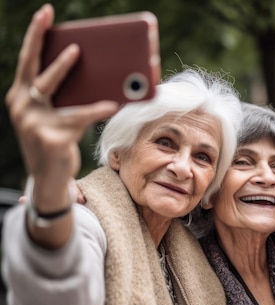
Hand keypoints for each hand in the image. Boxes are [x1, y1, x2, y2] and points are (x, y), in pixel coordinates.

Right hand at [5, 4, 117, 209]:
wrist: (50, 178)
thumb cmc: (56, 139)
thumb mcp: (54, 114)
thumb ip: (64, 95)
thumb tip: (99, 74)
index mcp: (21, 96)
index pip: (28, 60)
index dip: (36, 36)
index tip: (45, 14)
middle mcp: (22, 106)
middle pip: (34, 69)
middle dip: (41, 41)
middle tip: (53, 20)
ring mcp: (33, 123)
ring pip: (52, 89)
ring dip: (63, 68)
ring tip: (80, 52)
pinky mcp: (51, 138)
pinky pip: (79, 118)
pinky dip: (96, 109)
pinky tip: (113, 104)